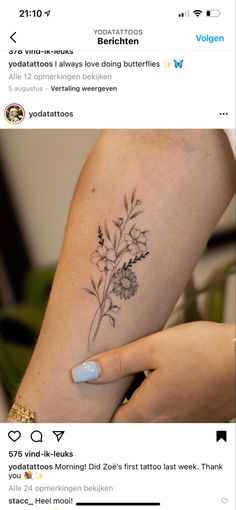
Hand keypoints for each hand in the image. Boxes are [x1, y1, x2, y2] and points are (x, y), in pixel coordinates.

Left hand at [74, 321, 235, 421]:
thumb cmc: (203, 350)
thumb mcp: (153, 347)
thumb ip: (116, 362)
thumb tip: (81, 374)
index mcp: (148, 411)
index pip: (111, 426)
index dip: (98, 413)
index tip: (91, 401)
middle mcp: (167, 425)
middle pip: (132, 425)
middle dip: (120, 407)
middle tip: (115, 383)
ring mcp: (188, 425)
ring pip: (155, 421)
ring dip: (144, 404)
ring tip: (143, 377)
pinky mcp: (205, 419)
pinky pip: (176, 417)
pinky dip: (166, 403)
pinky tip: (171, 379)